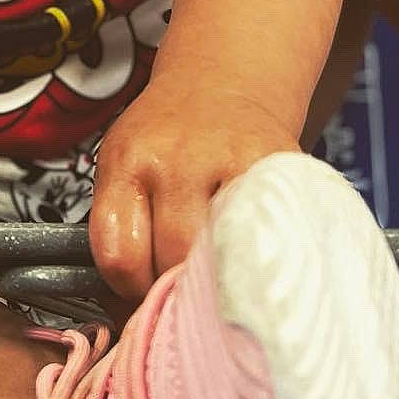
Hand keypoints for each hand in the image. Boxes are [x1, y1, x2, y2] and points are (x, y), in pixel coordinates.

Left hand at [89, 77, 301, 300]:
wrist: (222, 82)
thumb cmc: (166, 139)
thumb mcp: (125, 165)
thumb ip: (124, 228)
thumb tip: (136, 315)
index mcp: (128, 160)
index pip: (120, 256)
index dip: (130, 293)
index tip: (143, 300)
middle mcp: (178, 157)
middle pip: (174, 259)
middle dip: (177, 290)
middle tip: (185, 293)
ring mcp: (232, 160)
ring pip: (221, 256)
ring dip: (218, 280)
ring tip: (217, 278)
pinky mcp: (278, 167)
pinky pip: (262, 237)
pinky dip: (255, 258)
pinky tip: (249, 258)